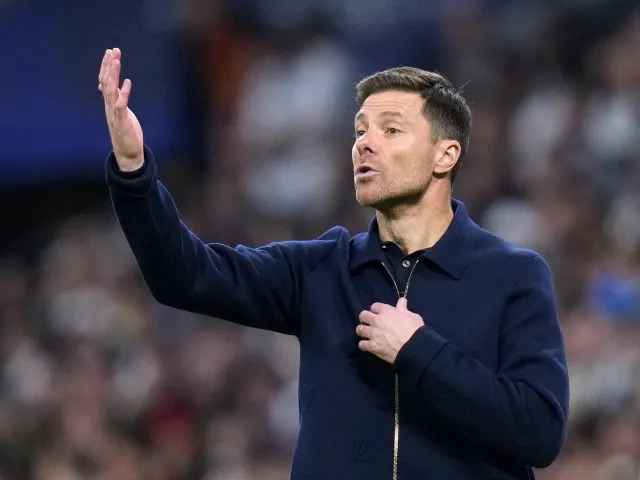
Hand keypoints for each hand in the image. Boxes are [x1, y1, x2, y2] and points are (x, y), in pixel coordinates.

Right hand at [98, 48, 143, 171]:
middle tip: (113, 50)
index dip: (106, 66)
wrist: (127, 153)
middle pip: (106, 82)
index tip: (110, 52)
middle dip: (109, 65)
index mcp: (109, 103)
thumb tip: (108, 86)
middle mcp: (109, 106)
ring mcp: (114, 114)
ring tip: (116, 60)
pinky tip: (128, 82)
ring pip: (110, 91)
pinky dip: (124, 93)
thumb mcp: (120, 112)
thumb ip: (115, 99)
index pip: (104, 81)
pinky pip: (121, 105)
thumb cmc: (125, 132)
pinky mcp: (122, 122)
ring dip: (113, 74)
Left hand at [356, 298, 424, 363]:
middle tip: (370, 323)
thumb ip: (404, 309)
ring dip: (362, 331)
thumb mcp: (412, 316)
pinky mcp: (372, 346)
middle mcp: (377, 320)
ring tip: (366, 334)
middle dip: (365, 318)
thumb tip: (402, 300)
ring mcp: (373, 333)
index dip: (376, 310)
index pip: (374, 306)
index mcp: (387, 311)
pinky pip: (361, 344)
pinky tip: (368, 346)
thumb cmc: (415, 330)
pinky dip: (364, 345)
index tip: (378, 314)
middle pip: (363, 315)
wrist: (414, 348)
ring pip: (359, 329)